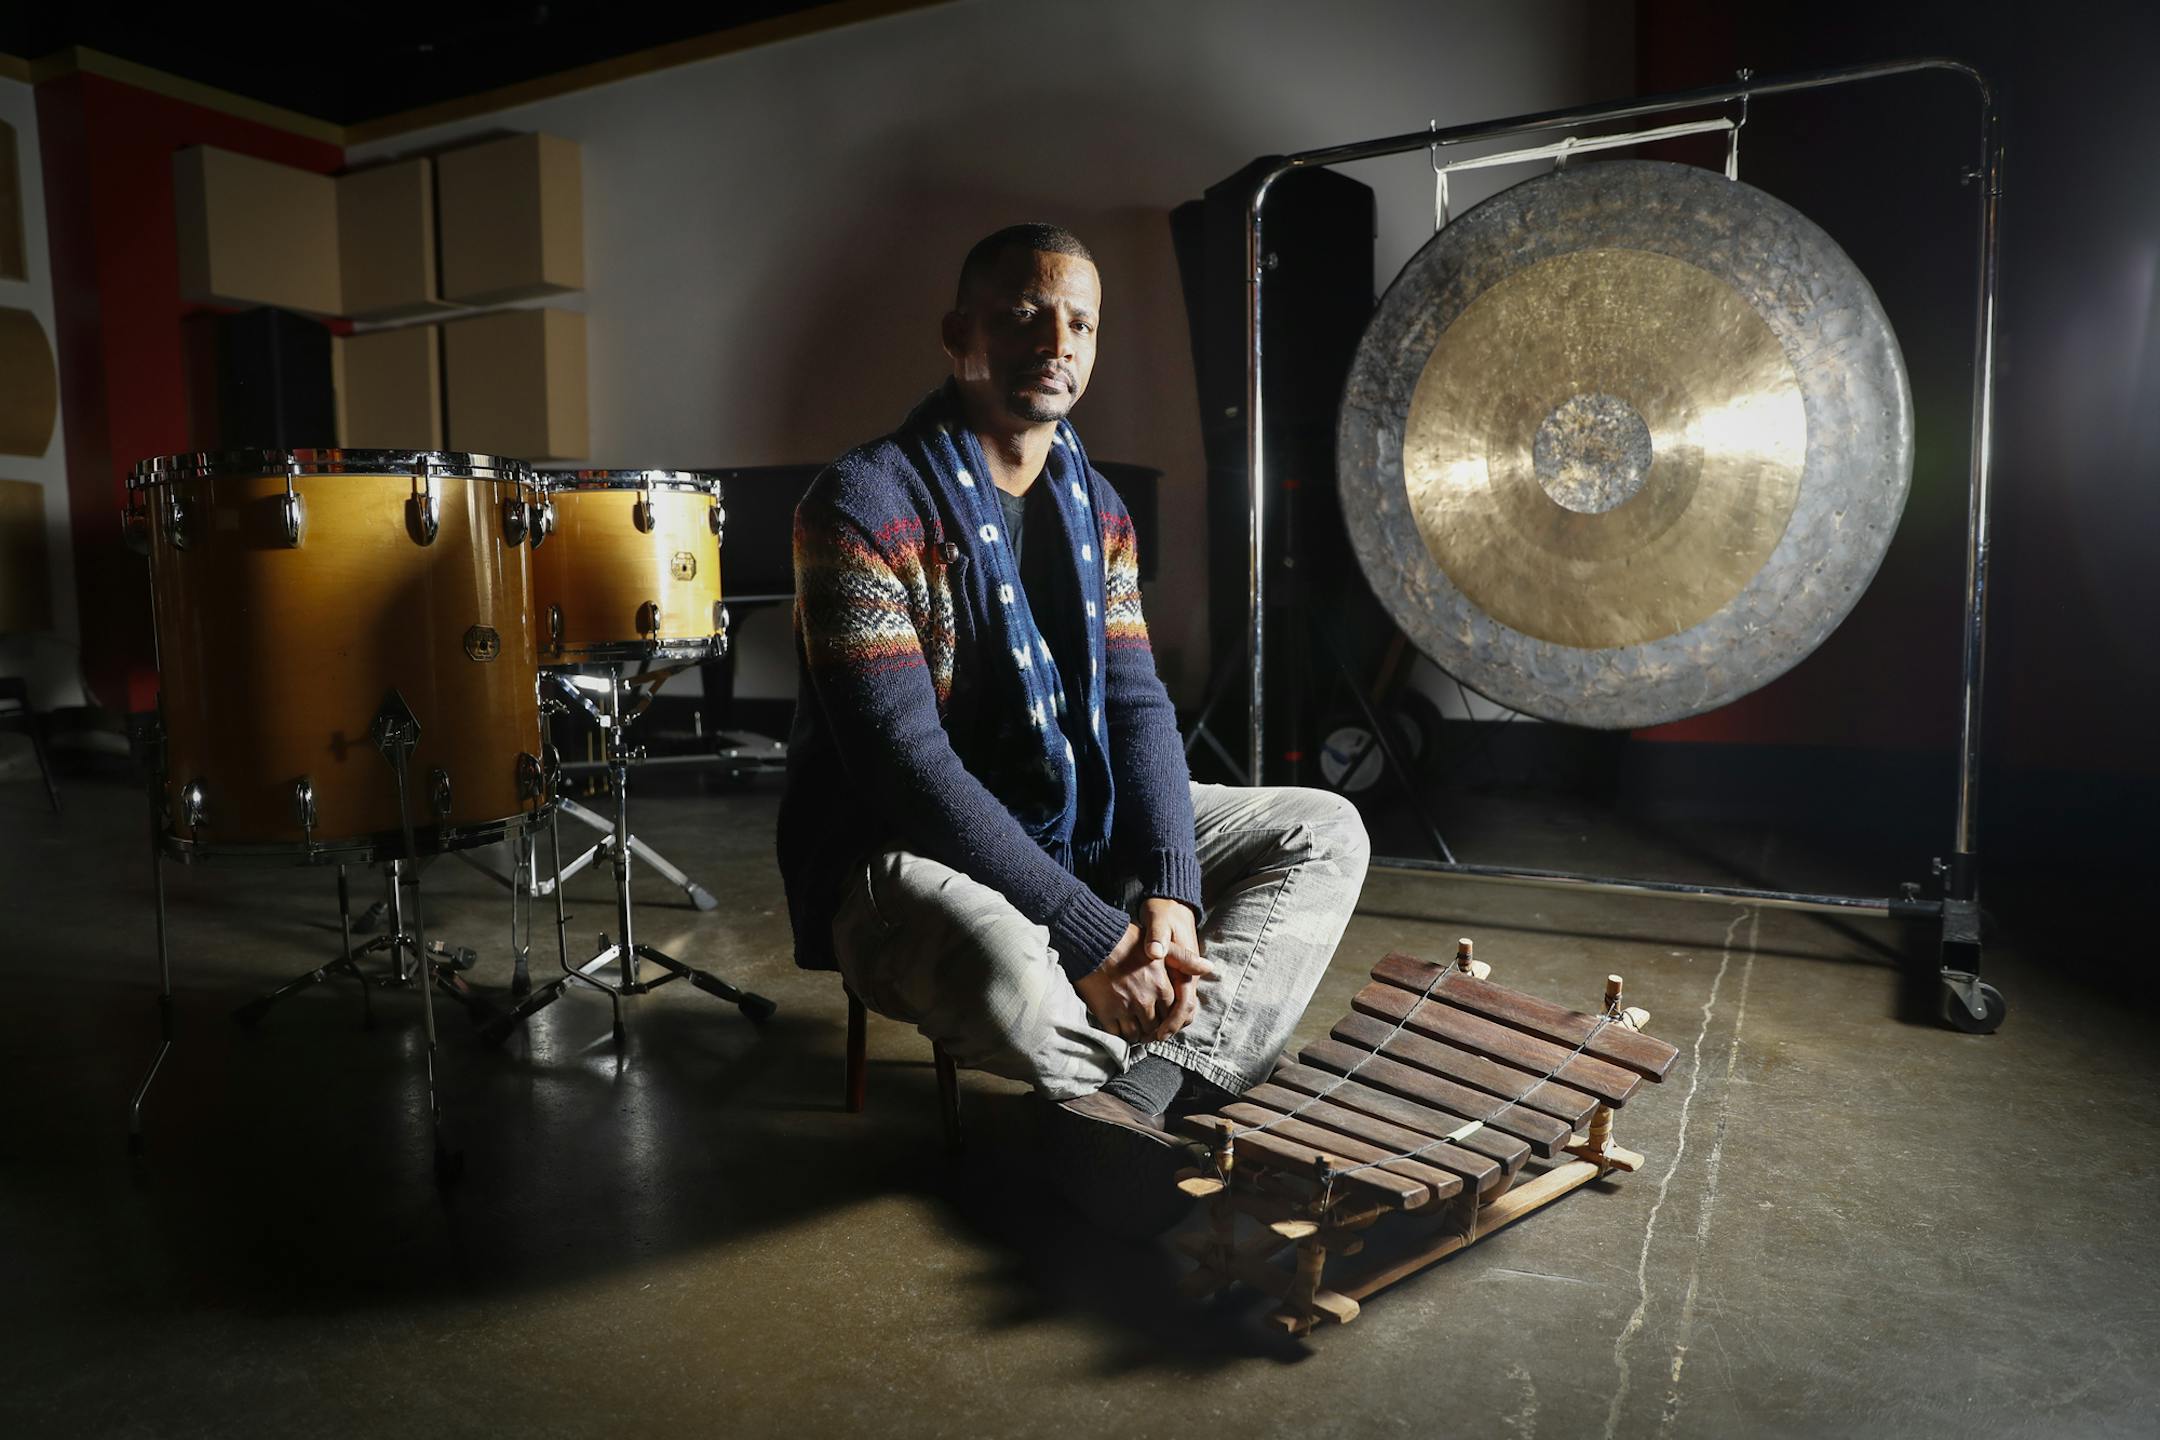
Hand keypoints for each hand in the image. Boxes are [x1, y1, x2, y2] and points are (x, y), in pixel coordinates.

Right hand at [1075, 924, 1175, 1040]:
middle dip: (1154, 1030)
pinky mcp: (1106, 1013)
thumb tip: (1209, 967)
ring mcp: (1125, 1009)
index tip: (1164, 1019)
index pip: (1173, 1014)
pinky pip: (1117, 1034)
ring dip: (1137, 1034)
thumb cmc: (1127, 941)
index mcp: (1161, 987)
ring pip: (1137, 1034)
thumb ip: (1185, 960)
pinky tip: (1119, 1028)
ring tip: (1135, 1030)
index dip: (1169, 1019)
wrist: (1092, 942)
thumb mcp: (1162, 947)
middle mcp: (1145, 1001)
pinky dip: (1120, 1034)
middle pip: (1156, 1027)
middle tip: (1149, 1028)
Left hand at [1140, 898, 1211, 1041]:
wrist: (1171, 903)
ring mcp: (1181, 976)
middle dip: (1167, 1029)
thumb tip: (1155, 953)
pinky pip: (1171, 1001)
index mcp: (1186, 968)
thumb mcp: (1159, 922)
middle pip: (1184, 1013)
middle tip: (1146, 1040)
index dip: (1171, 1023)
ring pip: (1179, 1009)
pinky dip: (1162, 1013)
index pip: (1184, 1005)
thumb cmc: (1164, 913)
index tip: (1156, 1035)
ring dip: (1165, 1023)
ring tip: (1144, 1034)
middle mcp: (1187, 975)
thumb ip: (1158, 938)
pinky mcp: (1173, 975)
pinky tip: (1144, 1016)